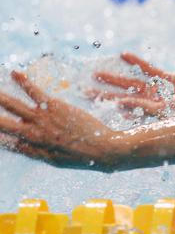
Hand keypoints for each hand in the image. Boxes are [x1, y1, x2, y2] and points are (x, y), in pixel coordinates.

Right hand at [0, 71, 124, 170]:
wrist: (106, 151)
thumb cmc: (83, 158)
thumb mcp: (54, 160)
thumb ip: (33, 151)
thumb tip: (15, 144)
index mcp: (31, 149)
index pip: (3, 141)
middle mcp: (32, 135)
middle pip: (0, 124)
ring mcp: (43, 120)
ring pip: (13, 106)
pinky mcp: (55, 108)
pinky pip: (36, 92)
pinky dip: (24, 82)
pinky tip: (15, 73)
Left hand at [88, 53, 174, 117]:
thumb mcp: (168, 116)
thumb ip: (145, 110)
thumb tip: (120, 105)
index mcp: (151, 117)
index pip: (124, 112)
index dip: (107, 107)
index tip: (89, 105)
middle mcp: (153, 104)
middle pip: (123, 97)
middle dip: (104, 94)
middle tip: (83, 90)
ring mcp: (162, 92)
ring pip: (133, 84)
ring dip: (116, 79)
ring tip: (97, 74)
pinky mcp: (172, 80)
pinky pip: (152, 70)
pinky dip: (139, 63)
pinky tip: (125, 55)